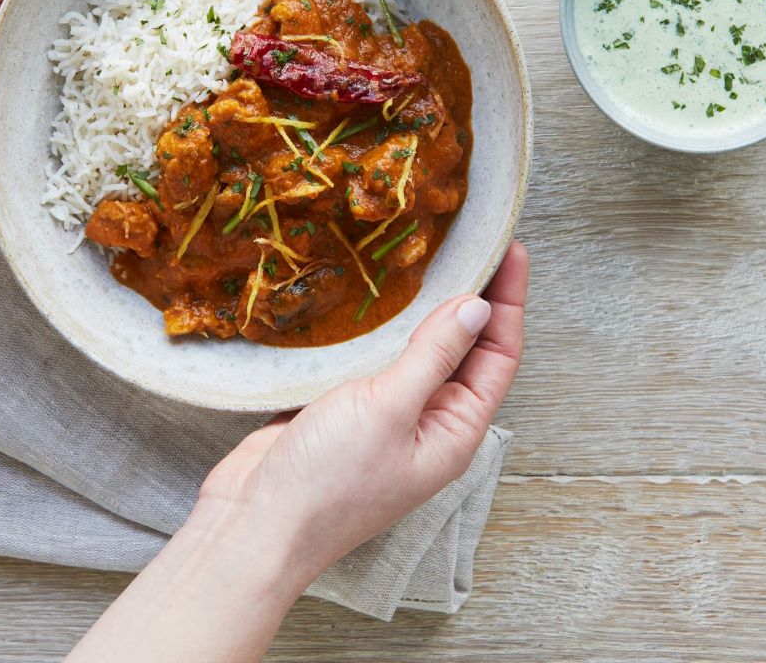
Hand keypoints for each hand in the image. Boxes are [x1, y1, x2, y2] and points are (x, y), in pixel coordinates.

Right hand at [68, 243, 528, 662]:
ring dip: (427, 308)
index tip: (511, 248)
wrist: (254, 523)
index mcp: (454, 431)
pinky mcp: (345, 405)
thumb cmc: (329, 479)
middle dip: (473, 298)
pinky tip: (376, 295)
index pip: (499, 355)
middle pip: (465, 349)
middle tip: (472, 243)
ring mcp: (386, 415)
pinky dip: (384, 325)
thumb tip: (478, 307)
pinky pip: (378, 357)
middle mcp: (428, 422)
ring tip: (431, 258)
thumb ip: (434, 355)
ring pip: (419, 350)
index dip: (508, 301)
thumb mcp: (390, 409)